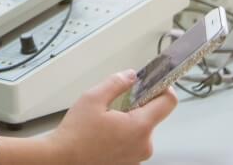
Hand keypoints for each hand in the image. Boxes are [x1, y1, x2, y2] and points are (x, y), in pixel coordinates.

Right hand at [39, 69, 177, 163]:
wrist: (63, 160)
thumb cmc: (76, 134)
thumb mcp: (93, 98)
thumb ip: (116, 83)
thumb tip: (131, 76)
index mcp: (139, 126)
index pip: (168, 102)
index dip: (163, 88)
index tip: (154, 83)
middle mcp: (144, 144)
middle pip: (153, 116)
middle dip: (137, 106)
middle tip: (115, 104)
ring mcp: (138, 156)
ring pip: (142, 129)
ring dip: (129, 121)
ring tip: (105, 122)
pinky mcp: (130, 163)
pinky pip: (134, 142)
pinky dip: (124, 135)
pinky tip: (105, 134)